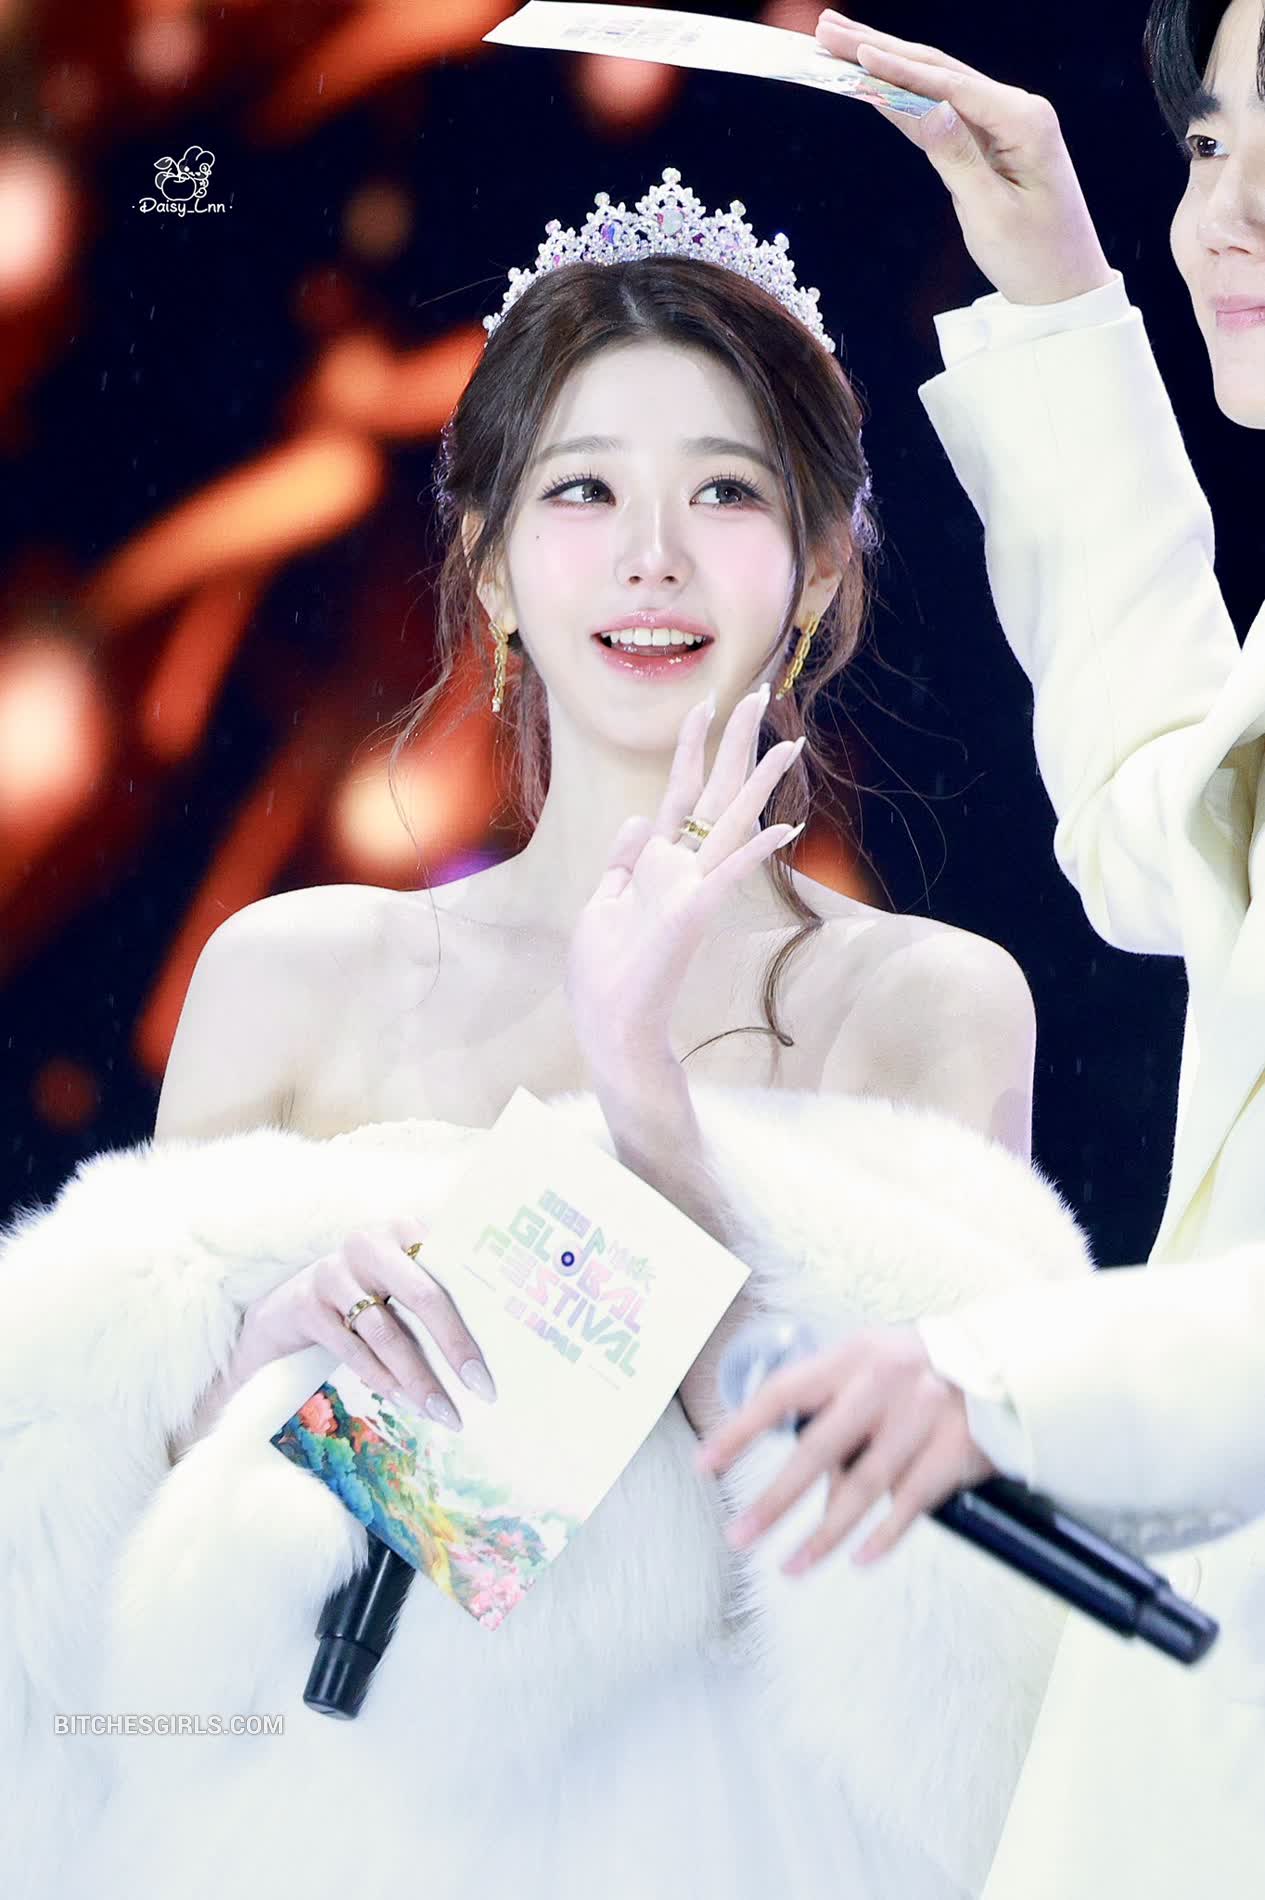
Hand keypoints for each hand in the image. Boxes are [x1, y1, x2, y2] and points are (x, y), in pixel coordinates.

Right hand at [234, 1216, 497, 1430]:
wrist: (287, 1306)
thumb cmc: (363, 1294)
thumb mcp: (397, 1279)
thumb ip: (436, 1290)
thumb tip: (492, 1341)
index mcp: (402, 1230)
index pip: (450, 1264)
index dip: (480, 1303)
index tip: (506, 1341)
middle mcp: (368, 1244)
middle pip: (424, 1296)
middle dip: (456, 1347)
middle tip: (482, 1389)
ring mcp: (334, 1273)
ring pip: (387, 1333)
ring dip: (419, 1378)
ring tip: (444, 1411)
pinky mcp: (307, 1306)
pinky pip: (353, 1351)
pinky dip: (383, 1380)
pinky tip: (406, 1403)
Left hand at [563, 684, 803, 1073]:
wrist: (608, 1021)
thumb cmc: (603, 971)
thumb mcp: (601, 902)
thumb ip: (623, 860)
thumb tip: (641, 817)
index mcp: (657, 862)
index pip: (681, 789)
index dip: (691, 744)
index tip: (705, 702)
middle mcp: (682, 867)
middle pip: (715, 790)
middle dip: (735, 741)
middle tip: (761, 693)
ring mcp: (693, 888)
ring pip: (733, 823)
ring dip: (759, 783)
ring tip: (788, 743)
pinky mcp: (694, 913)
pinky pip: (730, 875)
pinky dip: (755, 852)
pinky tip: (787, 828)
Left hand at [693, 1323, 996, 1568]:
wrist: (1005, 1365)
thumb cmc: (920, 1370)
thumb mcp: (872, 1367)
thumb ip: (834, 1409)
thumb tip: (798, 1478)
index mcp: (853, 1355)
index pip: (783, 1392)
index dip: (741, 1430)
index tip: (706, 1465)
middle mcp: (884, 1381)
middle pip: (817, 1449)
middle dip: (773, 1501)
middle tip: (739, 1537)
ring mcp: (923, 1415)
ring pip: (861, 1488)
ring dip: (822, 1536)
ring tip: (790, 1568)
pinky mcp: (956, 1450)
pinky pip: (909, 1504)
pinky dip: (881, 1537)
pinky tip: (857, 1559)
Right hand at [815, 11, 1115, 305]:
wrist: (1067, 286)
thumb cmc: (1035, 257)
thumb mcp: (990, 212)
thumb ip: (956, 155)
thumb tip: (922, 106)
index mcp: (1024, 120)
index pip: (949, 84)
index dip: (898, 67)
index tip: (853, 51)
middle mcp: (1016, 108)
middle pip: (938, 69)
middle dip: (881, 47)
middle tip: (826, 29)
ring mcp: (1004, 121)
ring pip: (936, 83)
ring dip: (887, 62)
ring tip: (839, 42)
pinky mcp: (991, 139)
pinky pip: (942, 110)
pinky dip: (905, 94)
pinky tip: (873, 79)